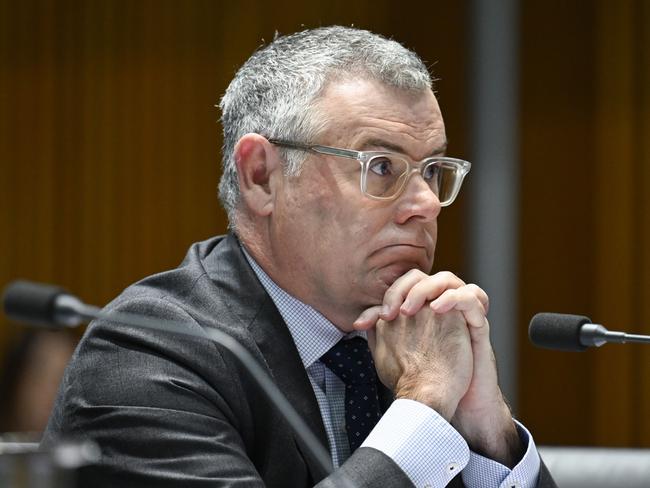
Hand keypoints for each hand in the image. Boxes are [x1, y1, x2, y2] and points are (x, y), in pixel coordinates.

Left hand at [355, 270, 521, 466]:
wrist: (446, 403)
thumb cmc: (420, 379)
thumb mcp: (394, 354)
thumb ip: (380, 334)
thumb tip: (360, 322)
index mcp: (421, 311)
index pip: (404, 285)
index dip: (388, 295)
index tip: (373, 319)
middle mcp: (439, 308)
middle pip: (423, 277)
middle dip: (404, 289)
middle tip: (392, 312)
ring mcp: (459, 314)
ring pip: (448, 279)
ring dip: (427, 288)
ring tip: (411, 310)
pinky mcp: (477, 323)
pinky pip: (472, 297)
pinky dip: (453, 298)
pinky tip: (437, 309)